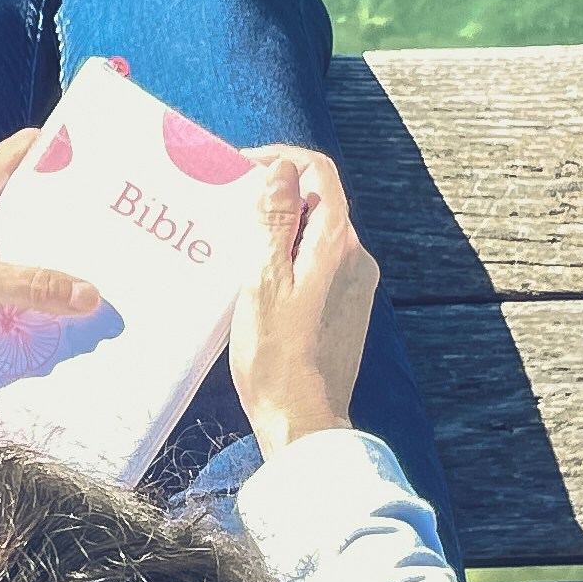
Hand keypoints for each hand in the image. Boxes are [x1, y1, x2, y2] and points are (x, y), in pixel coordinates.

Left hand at [0, 128, 100, 365]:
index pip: (29, 147)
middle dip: (70, 208)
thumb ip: (31, 285)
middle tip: (117, 227)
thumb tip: (90, 294)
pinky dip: (23, 280)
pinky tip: (48, 304)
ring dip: (48, 250)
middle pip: (30, 194)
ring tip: (95, 268)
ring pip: (16, 235)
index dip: (70, 147)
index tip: (111, 161)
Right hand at [229, 146, 379, 453]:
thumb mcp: (263, 282)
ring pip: (315, 233)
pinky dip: (288, 255)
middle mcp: (355, 257)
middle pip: (317, 201)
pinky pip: (317, 262)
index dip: (280, 159)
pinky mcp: (346, 306)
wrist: (303, 421)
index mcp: (336, 245)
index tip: (241, 168)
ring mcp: (355, 283)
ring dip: (278, 227)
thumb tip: (281, 168)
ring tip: (234, 243)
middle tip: (227, 207)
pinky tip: (255, 278)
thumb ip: (274, 222)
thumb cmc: (276, 358)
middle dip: (273, 195)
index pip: (319, 172)